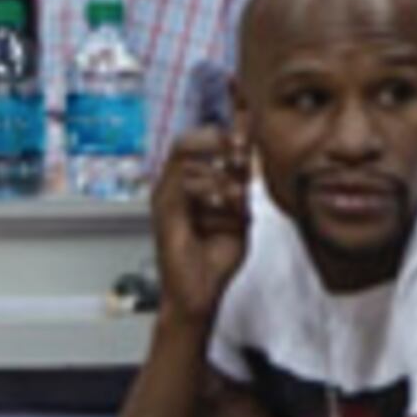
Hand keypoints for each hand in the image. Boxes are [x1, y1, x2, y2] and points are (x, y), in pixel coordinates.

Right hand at [153, 125, 251, 324]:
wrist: (200, 292)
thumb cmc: (215, 257)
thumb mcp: (238, 215)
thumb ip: (241, 187)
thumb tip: (252, 158)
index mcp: (190, 182)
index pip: (200, 142)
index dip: (223, 129)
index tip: (248, 123)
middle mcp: (173, 185)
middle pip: (187, 141)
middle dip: (218, 140)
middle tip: (242, 148)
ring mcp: (165, 197)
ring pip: (186, 160)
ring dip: (220, 172)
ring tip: (239, 192)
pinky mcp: (164, 212)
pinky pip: (182, 184)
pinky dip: (209, 189)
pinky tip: (226, 202)